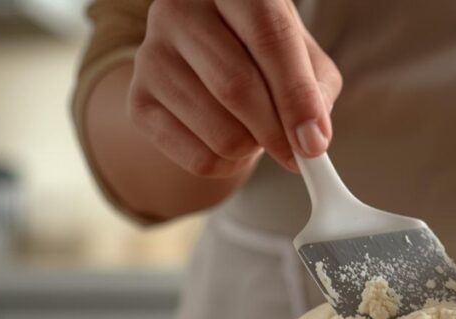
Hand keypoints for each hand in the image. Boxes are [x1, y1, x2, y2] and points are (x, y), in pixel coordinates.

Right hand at [129, 0, 341, 176]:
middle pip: (236, 86)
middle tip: (298, 154)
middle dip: (276, 133)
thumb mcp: (303, 55)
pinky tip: (233, 146)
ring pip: (219, 130)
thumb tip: (312, 138)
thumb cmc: (264, 53)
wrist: (206, 58)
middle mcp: (180, 9)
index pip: (269, 38)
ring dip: (253, 148)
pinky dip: (229, 166)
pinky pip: (197, 157)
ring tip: (259, 134)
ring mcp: (151, 53)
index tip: (314, 143)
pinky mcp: (138, 101)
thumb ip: (316, 88)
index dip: (296, 95)